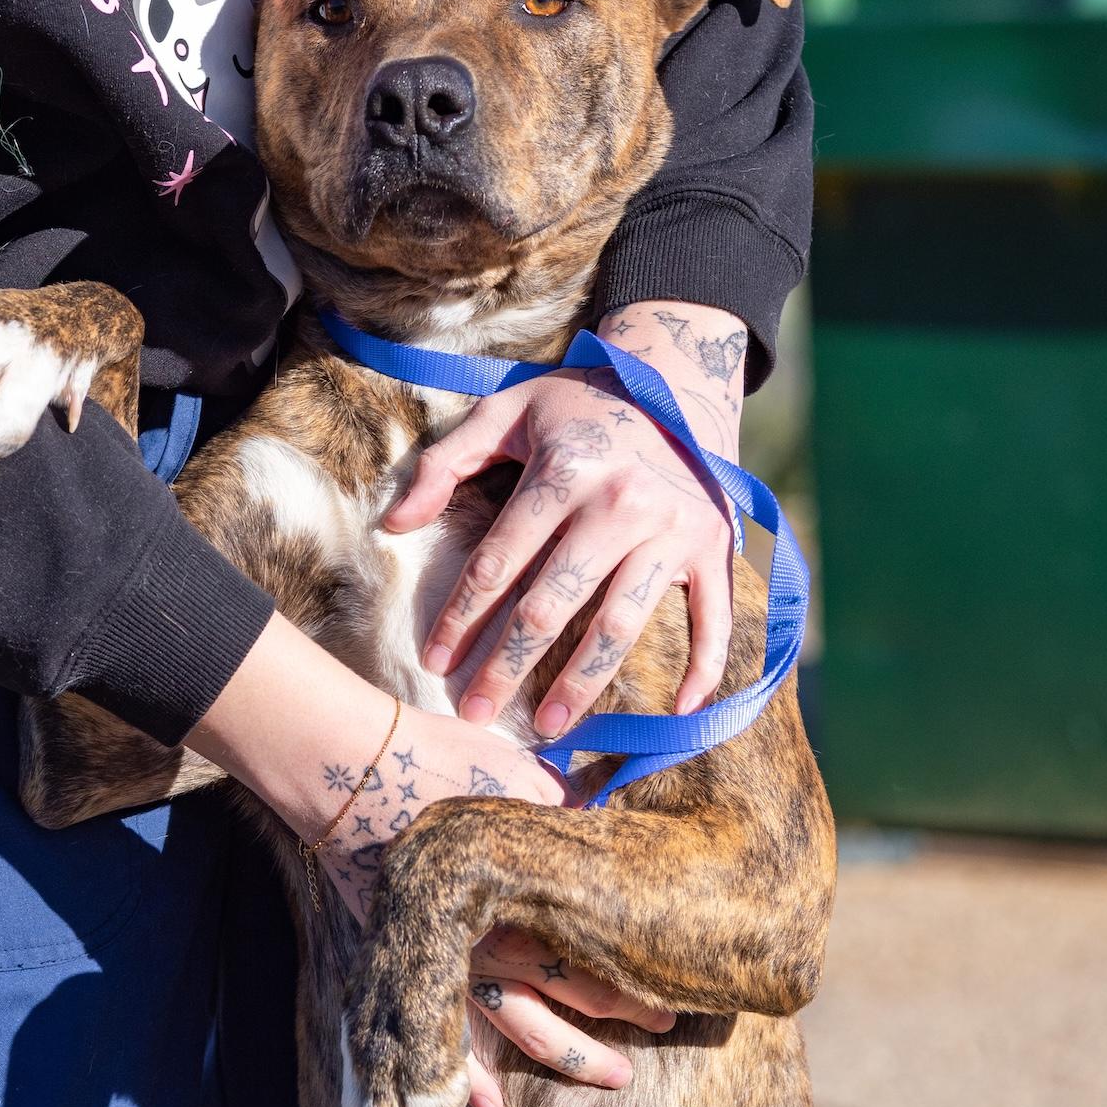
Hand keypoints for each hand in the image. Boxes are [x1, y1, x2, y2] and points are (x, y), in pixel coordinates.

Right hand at [187, 618, 669, 1106]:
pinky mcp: (398, 960)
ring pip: (506, 1027)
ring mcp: (438, 956)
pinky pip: (433, 1036)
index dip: (633, 984)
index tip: (677, 997)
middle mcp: (483, 938)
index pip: (588, 957)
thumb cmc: (440, 762)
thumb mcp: (521, 777)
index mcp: (519, 896)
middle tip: (654, 1041)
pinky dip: (458, 1076)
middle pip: (556, 998)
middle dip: (606, 1028)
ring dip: (560, 1053)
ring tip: (605, 1077)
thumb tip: (614, 820)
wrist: (349, 768)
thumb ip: (567, 807)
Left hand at [383, 302, 748, 736]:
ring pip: (621, 624)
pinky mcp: (713, 546)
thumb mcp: (505, 412)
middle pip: (553, 604)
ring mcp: (673, 529)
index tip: (436, 660)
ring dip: (583, 683)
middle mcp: (621, 504)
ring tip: (549, 725)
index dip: (461, 616)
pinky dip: (703, 669)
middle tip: (477, 713)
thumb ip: (446, 462)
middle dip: (509, 665)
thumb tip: (393, 523)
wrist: (676, 381)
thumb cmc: (577, 406)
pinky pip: (713, 618)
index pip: (499, 561)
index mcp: (566, 470)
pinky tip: (676, 712)